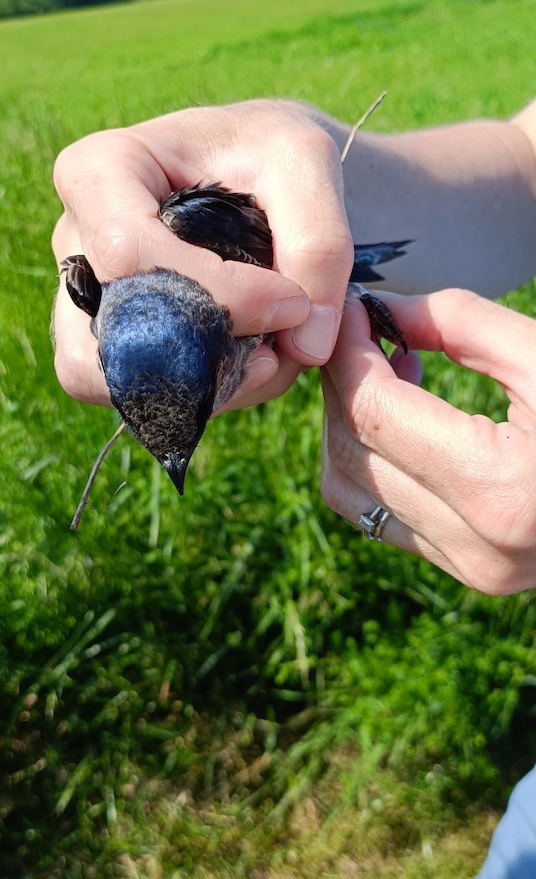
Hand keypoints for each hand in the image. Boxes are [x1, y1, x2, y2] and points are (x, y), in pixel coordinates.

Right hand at [52, 99, 352, 408]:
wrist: (261, 174)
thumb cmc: (271, 152)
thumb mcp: (307, 163)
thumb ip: (319, 245)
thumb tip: (306, 347)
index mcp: (99, 171)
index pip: (129, 253)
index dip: (215, 295)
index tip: (292, 302)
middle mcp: (75, 240)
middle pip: (113, 330)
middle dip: (208, 354)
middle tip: (279, 346)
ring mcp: (88, 299)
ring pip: (118, 381)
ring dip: (208, 388)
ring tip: (270, 358)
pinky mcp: (112, 345)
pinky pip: (141, 398)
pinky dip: (209, 396)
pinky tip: (254, 364)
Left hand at [321, 289, 535, 593]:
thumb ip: (461, 323)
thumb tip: (380, 311)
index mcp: (503, 489)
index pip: (376, 412)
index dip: (350, 351)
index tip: (351, 307)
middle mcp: (478, 545)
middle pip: (353, 448)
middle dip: (344, 382)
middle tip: (366, 331)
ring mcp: (471, 568)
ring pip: (349, 490)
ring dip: (350, 424)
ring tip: (395, 373)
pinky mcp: (469, 572)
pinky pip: (378, 515)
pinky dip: (373, 462)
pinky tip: (410, 420)